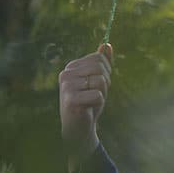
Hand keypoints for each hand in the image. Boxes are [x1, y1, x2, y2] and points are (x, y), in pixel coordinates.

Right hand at [58, 43, 112, 169]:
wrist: (79, 127)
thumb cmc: (89, 103)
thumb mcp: (98, 81)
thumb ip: (102, 63)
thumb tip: (107, 45)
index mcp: (72, 67)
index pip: (99, 58)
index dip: (107, 72)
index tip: (99, 85)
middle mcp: (66, 73)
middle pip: (100, 68)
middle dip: (106, 83)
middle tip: (96, 94)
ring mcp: (67, 86)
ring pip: (100, 81)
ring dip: (102, 94)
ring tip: (91, 101)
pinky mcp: (71, 99)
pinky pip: (98, 95)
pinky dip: (99, 103)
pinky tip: (88, 108)